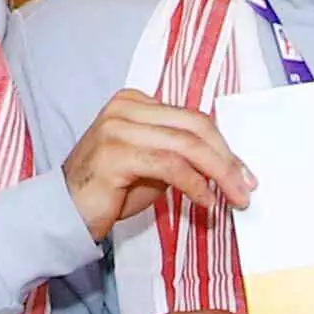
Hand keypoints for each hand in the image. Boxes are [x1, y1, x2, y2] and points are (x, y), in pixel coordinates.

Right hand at [63, 87, 257, 243]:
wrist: (66, 211)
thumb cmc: (112, 191)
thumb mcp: (154, 166)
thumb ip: (183, 155)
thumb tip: (227, 164)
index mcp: (135, 103)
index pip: (192, 118)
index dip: (224, 146)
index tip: (244, 173)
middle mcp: (125, 108)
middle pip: (195, 125)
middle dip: (228, 158)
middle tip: (246, 187)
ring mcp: (118, 128)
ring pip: (186, 145)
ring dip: (219, 174)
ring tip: (234, 198)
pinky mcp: (115, 154)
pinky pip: (169, 166)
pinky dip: (195, 185)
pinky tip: (206, 202)